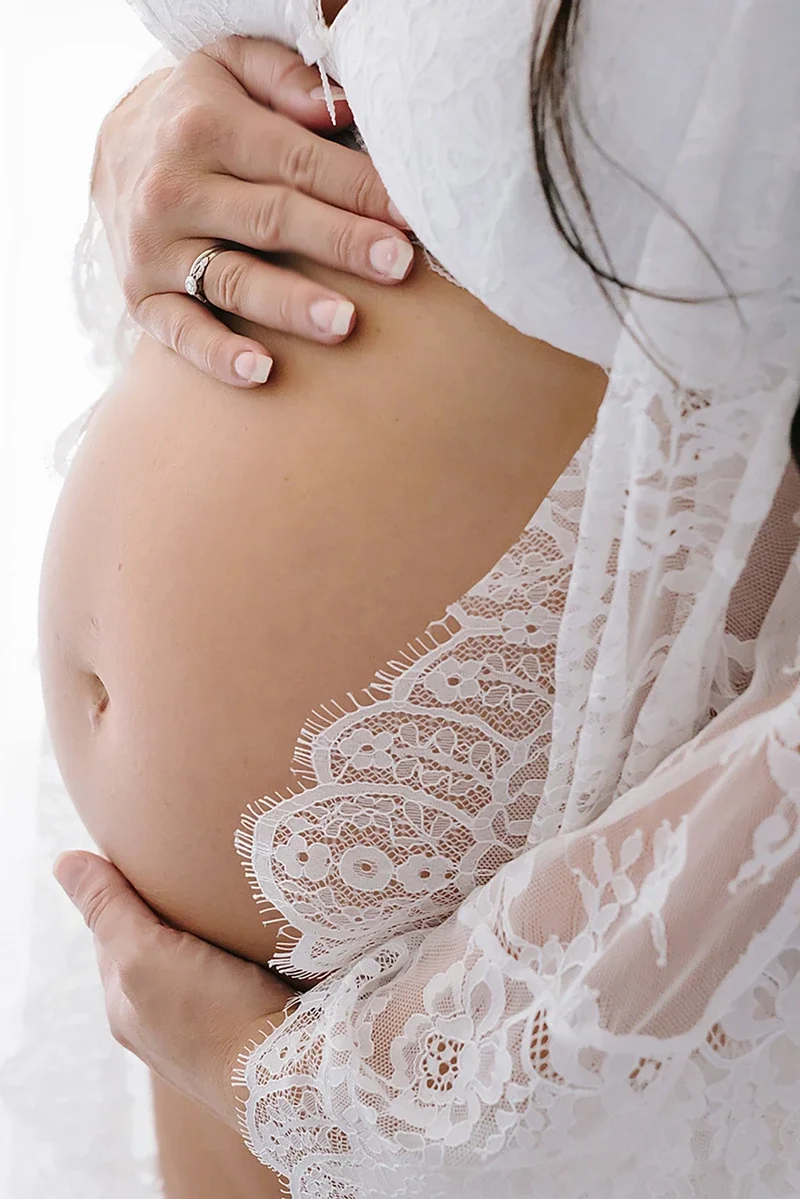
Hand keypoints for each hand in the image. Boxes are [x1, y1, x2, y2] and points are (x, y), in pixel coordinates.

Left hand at [53, 850, 295, 1128]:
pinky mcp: (251, 1021)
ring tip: (235, 894)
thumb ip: (109, 909)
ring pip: (199, 956)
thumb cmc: (212, 1017)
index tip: (156, 848)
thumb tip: (64, 861)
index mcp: (126, 1005)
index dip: (129, 886)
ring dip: (212, 927)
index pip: (113, 928)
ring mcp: (207, 1025)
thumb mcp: (145, 954)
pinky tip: (264, 934)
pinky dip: (245, 947)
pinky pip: (238, 971)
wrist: (291, 1073)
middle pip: (156, 941)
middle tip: (200, 864)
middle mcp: (160, 1019)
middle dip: (172, 906)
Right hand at [93, 36, 411, 386]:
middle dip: (340, 242)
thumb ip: (286, 78)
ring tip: (344, 323)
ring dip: (290, 306)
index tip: (411, 215)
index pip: (297, 161)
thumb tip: (342, 106)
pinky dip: (218, 355)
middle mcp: (175, 189)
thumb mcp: (232, 66)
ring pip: (234, 280)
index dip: (358, 189)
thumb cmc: (199, 113)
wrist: (115, 152)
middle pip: (272, 220)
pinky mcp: (142, 298)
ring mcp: (156, 249)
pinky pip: (181, 333)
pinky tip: (261, 372)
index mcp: (206, 127)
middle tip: (397, 266)